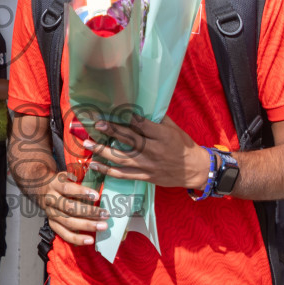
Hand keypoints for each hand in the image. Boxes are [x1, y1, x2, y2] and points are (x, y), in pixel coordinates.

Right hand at [40, 172, 107, 247]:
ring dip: (87, 225)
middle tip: (106, 214)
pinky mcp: (52, 224)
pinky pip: (64, 234)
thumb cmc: (62, 182)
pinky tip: (90, 240)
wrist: (42, 190)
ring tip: (103, 227)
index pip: (67, 188)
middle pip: (69, 208)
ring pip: (68, 222)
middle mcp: (51, 200)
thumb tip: (96, 174)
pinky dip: (77, 239)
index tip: (97, 196)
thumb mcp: (67, 175)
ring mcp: (51, 214)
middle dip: (89, 212)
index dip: (82, 192)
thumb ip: (79, 176)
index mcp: (55, 185)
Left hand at [84, 117, 209, 189]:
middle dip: (111, 131)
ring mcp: (148, 165)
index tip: (113, 111)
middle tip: (96, 124)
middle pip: (129, 140)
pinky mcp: (145, 176)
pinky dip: (108, 170)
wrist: (195, 170)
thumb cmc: (184, 146)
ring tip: (88, 144)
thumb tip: (140, 107)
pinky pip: (123, 174)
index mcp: (163, 135)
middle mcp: (154, 150)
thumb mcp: (174, 129)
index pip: (142, 125)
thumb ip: (158, 119)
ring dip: (103, 151)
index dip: (127, 118)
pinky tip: (95, 165)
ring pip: (122, 158)